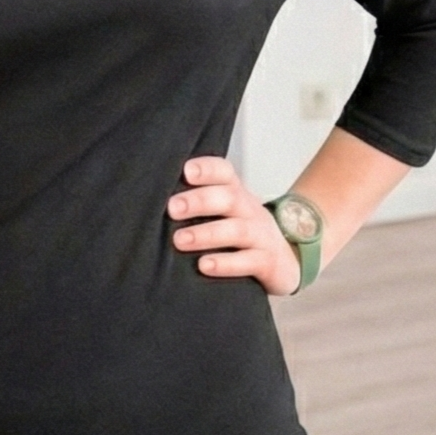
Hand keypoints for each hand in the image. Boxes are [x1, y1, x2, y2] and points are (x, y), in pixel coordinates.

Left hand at [166, 154, 300, 296]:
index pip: (225, 172)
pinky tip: (204, 265)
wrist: (286, 260)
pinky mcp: (268, 262)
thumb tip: (150, 199)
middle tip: (171, 208)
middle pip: (229, 197)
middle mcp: (250, 209)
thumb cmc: (240, 233)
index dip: (207, 169)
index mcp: (236, 193)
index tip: (185, 171)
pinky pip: (249, 261)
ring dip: (206, 234)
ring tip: (179, 240)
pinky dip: (226, 263)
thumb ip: (198, 203)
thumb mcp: (225, 212)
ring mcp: (261, 235)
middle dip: (199, 201)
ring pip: (237, 230)